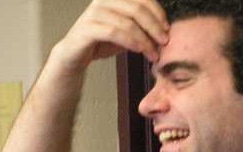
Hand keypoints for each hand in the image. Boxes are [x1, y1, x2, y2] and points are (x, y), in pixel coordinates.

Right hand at [54, 0, 168, 73]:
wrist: (76, 55)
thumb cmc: (103, 41)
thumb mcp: (126, 30)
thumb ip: (142, 26)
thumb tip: (165, 30)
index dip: (157, 12)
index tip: (167, 29)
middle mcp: (103, 1)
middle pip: (136, 9)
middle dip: (154, 27)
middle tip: (164, 42)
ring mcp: (93, 13)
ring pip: (127, 22)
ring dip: (145, 40)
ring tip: (153, 53)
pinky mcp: (87, 28)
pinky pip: (114, 32)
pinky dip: (130, 41)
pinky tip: (139, 50)